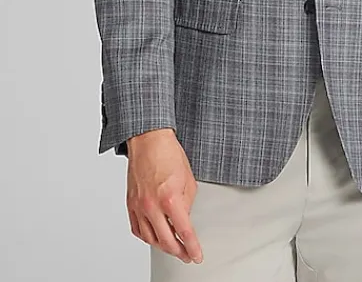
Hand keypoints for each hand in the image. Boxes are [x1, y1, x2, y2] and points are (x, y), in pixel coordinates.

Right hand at [125, 128, 202, 263]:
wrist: (148, 140)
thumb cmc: (168, 153)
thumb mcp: (188, 179)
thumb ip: (187, 203)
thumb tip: (185, 218)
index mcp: (170, 198)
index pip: (184, 232)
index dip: (192, 247)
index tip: (197, 256)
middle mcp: (152, 206)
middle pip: (166, 241)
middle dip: (179, 252)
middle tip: (187, 255)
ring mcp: (139, 206)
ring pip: (150, 239)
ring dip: (163, 247)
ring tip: (173, 248)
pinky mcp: (131, 204)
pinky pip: (137, 229)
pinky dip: (147, 237)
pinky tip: (154, 237)